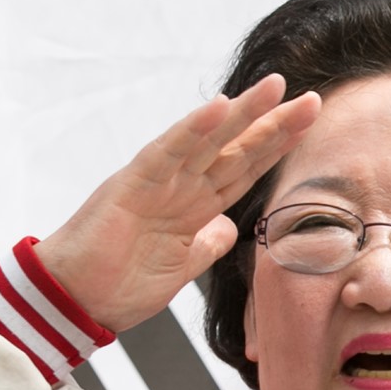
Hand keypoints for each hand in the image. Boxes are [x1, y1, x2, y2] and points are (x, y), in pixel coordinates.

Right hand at [34, 75, 320, 331]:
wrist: (77, 302)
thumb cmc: (120, 285)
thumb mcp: (181, 269)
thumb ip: (206, 244)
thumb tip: (229, 228)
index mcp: (193, 207)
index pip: (243, 171)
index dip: (275, 151)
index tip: (308, 129)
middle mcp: (179, 187)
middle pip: (235, 150)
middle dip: (273, 126)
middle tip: (313, 101)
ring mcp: (157, 182)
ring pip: (207, 141)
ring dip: (242, 114)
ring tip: (276, 87)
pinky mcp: (132, 184)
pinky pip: (168, 151)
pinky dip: (193, 129)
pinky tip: (220, 107)